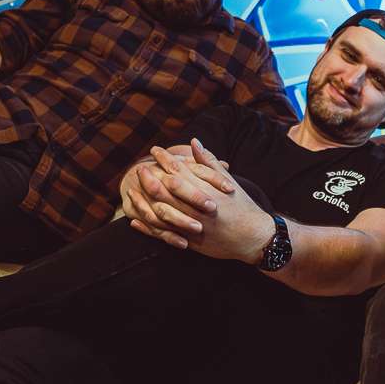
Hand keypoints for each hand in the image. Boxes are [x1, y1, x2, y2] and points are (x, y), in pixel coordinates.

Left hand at [135, 140, 274, 261]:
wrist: (254, 237)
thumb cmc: (242, 206)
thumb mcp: (228, 181)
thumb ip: (209, 162)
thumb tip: (194, 142)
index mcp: (206, 191)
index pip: (180, 171)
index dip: (165, 160)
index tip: (155, 150)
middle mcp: (197, 207)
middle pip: (166, 190)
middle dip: (150, 177)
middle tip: (138, 168)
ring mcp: (192, 225)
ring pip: (161, 213)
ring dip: (145, 202)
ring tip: (131, 191)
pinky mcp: (190, 242)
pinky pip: (164, 235)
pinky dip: (148, 228)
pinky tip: (135, 220)